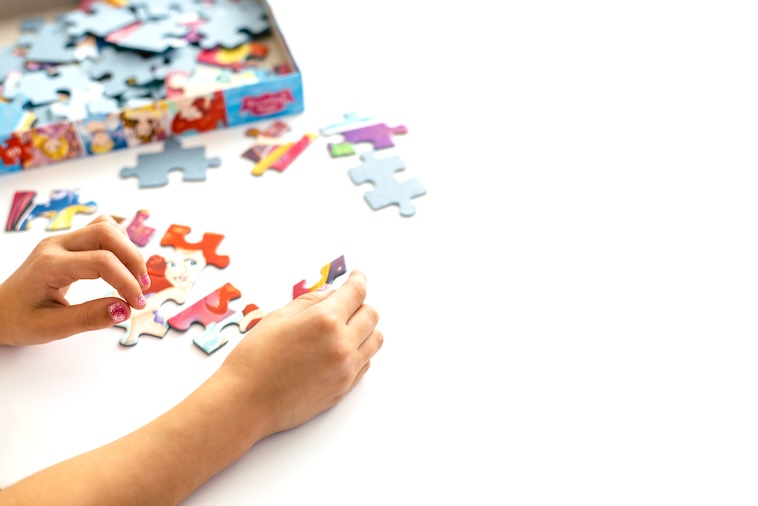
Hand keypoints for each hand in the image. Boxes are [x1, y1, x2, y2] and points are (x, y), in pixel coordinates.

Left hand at [0, 215, 149, 344]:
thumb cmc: (19, 320)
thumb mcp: (51, 328)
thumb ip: (89, 318)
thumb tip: (125, 309)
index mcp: (50, 265)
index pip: (102, 261)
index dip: (127, 281)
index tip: (137, 304)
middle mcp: (56, 245)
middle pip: (107, 233)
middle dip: (133, 259)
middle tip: (142, 288)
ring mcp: (62, 240)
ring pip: (106, 226)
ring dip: (128, 249)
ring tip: (135, 277)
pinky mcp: (69, 243)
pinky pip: (100, 228)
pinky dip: (119, 242)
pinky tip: (123, 264)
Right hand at [220, 269, 383, 438]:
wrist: (244, 404)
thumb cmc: (253, 360)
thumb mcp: (277, 318)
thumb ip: (309, 302)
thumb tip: (330, 293)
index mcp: (324, 321)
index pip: (356, 293)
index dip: (358, 280)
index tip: (358, 276)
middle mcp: (342, 345)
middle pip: (371, 315)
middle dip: (360, 304)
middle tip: (345, 302)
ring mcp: (345, 369)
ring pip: (374, 340)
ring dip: (365, 328)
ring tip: (346, 326)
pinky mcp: (343, 388)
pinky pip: (365, 363)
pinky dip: (360, 351)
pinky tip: (341, 348)